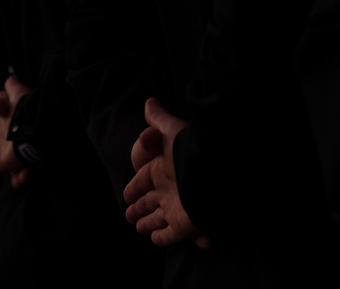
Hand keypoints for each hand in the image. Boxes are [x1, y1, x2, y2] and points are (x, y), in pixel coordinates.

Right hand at [123, 98, 210, 248]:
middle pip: (148, 202)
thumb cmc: (190, 150)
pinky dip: (161, 239)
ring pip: (156, 219)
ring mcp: (175, 209)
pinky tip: (155, 239)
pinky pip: (169, 236)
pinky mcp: (183, 226)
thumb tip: (150, 101)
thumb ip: (159, 119)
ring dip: (148, 224)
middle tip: (129, 216)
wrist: (212, 174)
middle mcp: (168, 190)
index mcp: (162, 170)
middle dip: (139, 208)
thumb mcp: (171, 130)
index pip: (143, 181)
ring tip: (140, 227)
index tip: (126, 194)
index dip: (134, 188)